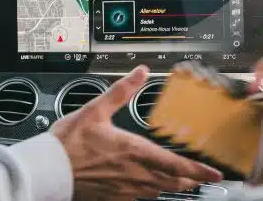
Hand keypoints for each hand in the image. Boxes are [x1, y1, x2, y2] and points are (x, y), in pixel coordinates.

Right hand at [51, 65, 222, 200]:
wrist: (48, 169)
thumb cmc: (68, 143)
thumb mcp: (95, 110)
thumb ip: (121, 92)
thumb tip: (140, 73)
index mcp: (133, 151)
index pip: (176, 165)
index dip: (199, 171)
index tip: (213, 174)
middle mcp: (133, 173)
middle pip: (171, 183)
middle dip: (188, 181)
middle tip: (197, 178)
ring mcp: (123, 188)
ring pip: (156, 192)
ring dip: (169, 187)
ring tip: (175, 182)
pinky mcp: (110, 196)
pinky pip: (136, 199)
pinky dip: (146, 193)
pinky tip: (142, 189)